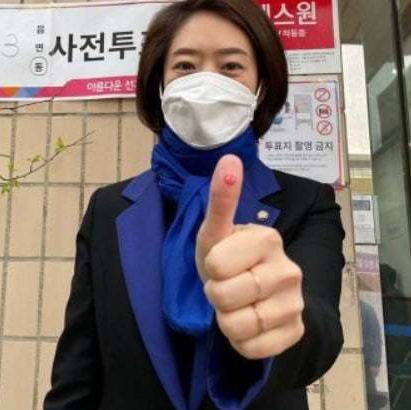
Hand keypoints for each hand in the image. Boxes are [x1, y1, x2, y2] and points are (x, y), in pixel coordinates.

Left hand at [195, 154, 304, 359]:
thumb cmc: (227, 258)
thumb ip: (221, 197)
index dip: (210, 267)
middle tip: (226, 285)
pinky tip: (247, 324)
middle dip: (214, 294)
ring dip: (224, 318)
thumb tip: (228, 157)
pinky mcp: (294, 333)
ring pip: (236, 325)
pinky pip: (251, 348)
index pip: (216, 264)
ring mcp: (295, 304)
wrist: (252, 295)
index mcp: (268, 239)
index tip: (219, 262)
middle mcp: (289, 270)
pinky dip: (239, 341)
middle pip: (223, 296)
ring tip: (236, 304)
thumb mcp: (215, 231)